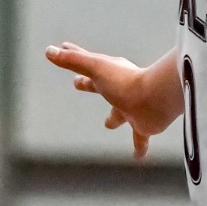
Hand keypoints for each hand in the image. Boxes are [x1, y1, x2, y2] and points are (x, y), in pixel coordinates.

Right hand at [46, 42, 178, 158]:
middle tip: (78, 83)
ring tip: (108, 125)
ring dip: (114, 118)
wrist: (157, 98)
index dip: (74, 56)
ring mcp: (132, 107)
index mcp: (109, 73)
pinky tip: (138, 157)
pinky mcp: (143, 125)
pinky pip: (139, 138)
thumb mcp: (94, 67)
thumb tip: (49, 50)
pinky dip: (139, 147)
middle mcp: (121, 89)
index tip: (64, 48)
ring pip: (120, 114)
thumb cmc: (125, 81)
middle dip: (90, 85)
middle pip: (101, 86)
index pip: (86, 63)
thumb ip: (71, 60)